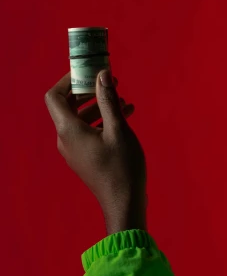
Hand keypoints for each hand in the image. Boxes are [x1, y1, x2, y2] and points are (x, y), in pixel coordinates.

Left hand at [44, 69, 146, 224]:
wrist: (124, 203)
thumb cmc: (122, 167)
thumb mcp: (119, 129)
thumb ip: (109, 100)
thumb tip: (102, 75)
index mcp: (69, 130)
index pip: (54, 96)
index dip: (69, 80)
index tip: (89, 72)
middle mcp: (66, 139)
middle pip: (68, 106)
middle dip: (89, 91)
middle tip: (111, 82)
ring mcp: (74, 151)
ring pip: (81, 120)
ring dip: (100, 107)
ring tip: (124, 101)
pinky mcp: (84, 159)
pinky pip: (87, 133)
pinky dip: (102, 122)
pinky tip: (124, 118)